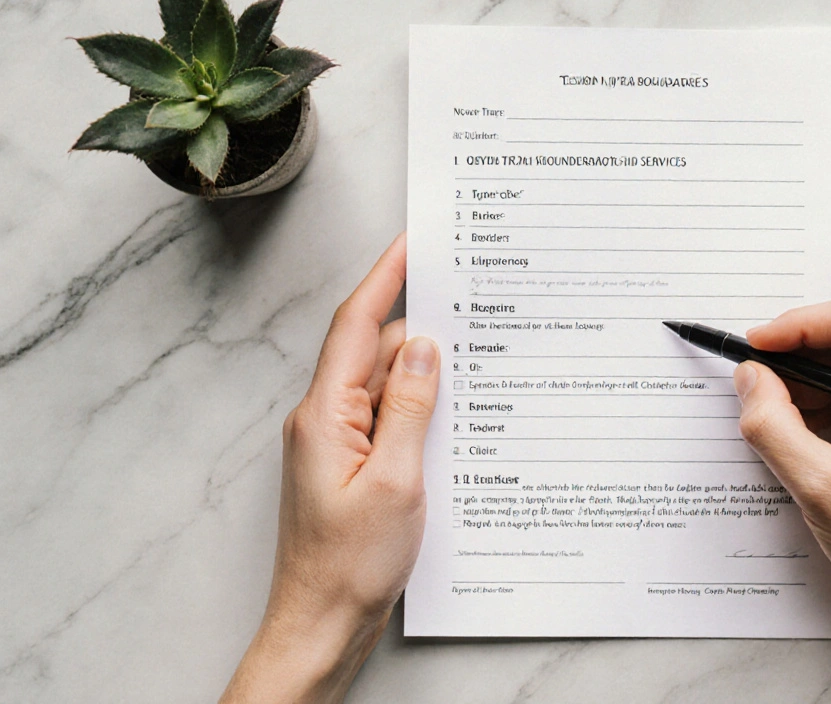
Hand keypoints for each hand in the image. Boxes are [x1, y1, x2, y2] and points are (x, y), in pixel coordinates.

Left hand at [222, 234, 439, 703]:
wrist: (321, 623)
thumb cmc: (349, 565)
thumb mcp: (395, 480)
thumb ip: (408, 407)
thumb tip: (423, 347)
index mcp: (325, 414)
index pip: (358, 325)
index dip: (386, 277)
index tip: (413, 242)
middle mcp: (325, 419)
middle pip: (374, 350)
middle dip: (420, 322)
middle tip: (469, 296)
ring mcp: (336, 443)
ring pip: (384, 385)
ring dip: (423, 370)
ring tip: (472, 357)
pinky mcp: (351, 466)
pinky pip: (386, 418)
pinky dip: (417, 407)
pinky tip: (450, 413)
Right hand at [735, 293, 830, 702]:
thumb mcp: (818, 486)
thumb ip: (774, 424)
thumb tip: (748, 376)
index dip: (798, 325)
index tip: (754, 346)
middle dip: (796, 355)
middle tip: (751, 380)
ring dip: (805, 382)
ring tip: (773, 417)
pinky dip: (819, 401)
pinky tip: (796, 430)